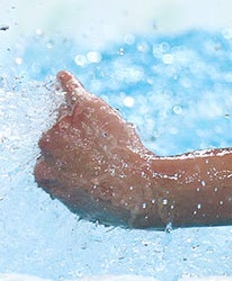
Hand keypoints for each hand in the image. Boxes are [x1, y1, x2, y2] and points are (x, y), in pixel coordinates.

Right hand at [33, 71, 166, 227]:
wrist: (138, 187)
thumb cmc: (115, 200)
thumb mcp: (80, 203)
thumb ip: (66, 187)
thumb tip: (65, 183)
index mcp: (42, 173)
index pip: (50, 158)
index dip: (72, 161)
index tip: (89, 167)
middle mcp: (47, 146)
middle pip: (57, 135)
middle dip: (77, 143)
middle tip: (104, 155)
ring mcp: (64, 125)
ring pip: (68, 117)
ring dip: (84, 123)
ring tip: (108, 140)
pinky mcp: (85, 109)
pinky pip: (72, 91)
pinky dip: (68, 84)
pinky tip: (63, 78)